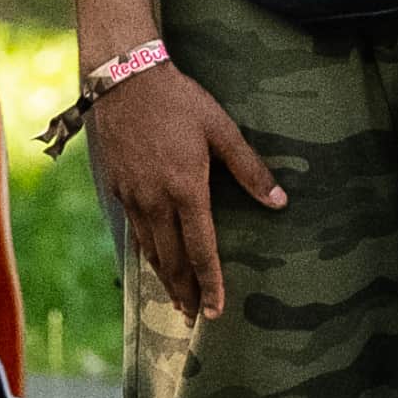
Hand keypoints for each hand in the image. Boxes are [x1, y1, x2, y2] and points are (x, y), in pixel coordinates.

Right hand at [86, 48, 284, 324]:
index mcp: (186, 189)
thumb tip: (279, 200)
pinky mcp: (117, 188)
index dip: (210, 282)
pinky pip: (134, 231)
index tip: (216, 310)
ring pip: (150, 250)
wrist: (124, 79)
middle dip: (184, 292)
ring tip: (176, 300)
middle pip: (171, 260)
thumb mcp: (220, 128)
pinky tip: (153, 260)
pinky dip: (146, 253)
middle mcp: (156, 200)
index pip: (201, 249)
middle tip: (194, 318)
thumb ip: (249, 168)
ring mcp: (132, 196)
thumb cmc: (179, 100)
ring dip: (164, 279)